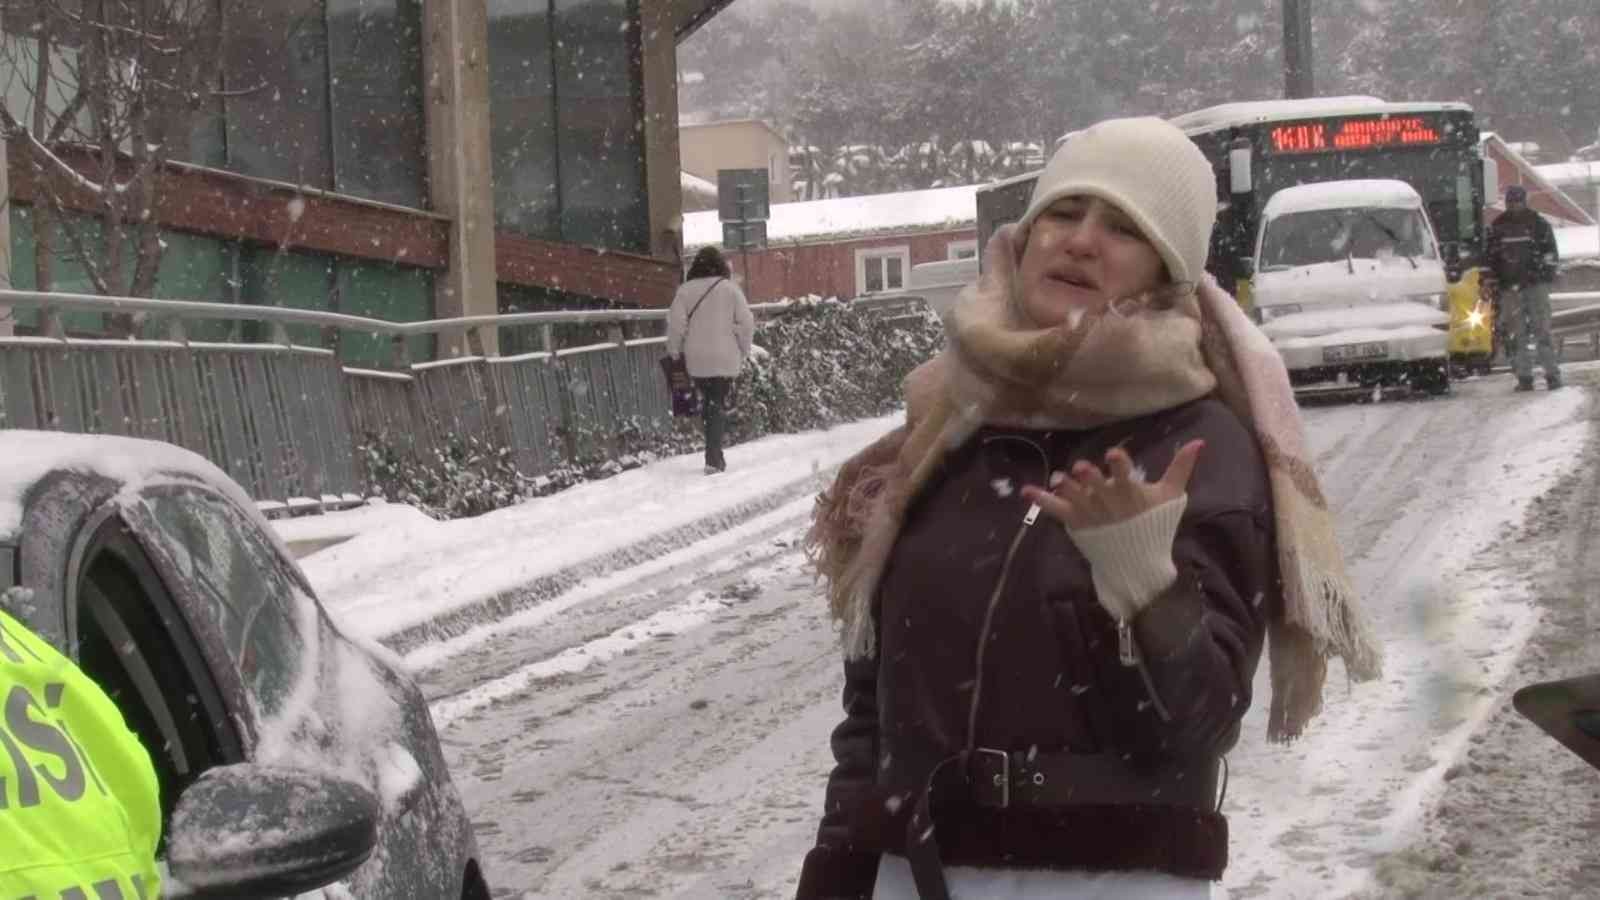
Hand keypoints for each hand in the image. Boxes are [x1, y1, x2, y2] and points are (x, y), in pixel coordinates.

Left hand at [1021, 440, 1203, 529]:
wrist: (1136, 562)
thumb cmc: (1154, 524)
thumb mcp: (1171, 496)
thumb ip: (1181, 468)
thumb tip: (1199, 441)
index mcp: (1131, 495)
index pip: (1126, 477)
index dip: (1120, 466)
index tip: (1114, 453)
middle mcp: (1109, 504)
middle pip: (1098, 489)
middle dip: (1090, 479)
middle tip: (1082, 468)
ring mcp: (1090, 515)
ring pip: (1076, 499)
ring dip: (1066, 489)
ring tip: (1058, 478)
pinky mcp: (1076, 524)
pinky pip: (1056, 511)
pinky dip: (1041, 501)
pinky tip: (1026, 490)